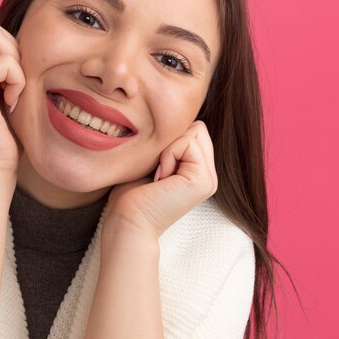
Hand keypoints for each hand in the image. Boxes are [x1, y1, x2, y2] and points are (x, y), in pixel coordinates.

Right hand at [0, 20, 25, 172]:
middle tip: (15, 84)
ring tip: (13, 92)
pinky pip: (4, 62)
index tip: (13, 81)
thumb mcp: (6, 96)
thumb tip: (24, 49)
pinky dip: (17, 80)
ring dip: (14, 63)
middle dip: (12, 50)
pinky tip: (12, 103)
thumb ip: (6, 72)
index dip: (8, 48)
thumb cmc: (5, 138)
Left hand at [103, 121, 217, 240]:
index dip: (169, 139)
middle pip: (198, 127)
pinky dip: (168, 155)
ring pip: (195, 131)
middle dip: (171, 142)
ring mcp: (209, 179)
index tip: (155, 167)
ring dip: (168, 149)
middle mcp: (209, 175)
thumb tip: (175, 117)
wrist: (128, 220)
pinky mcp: (204, 181)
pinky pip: (187, 142)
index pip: (193, 129)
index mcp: (199, 171)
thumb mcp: (154, 160)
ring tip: (159, 175)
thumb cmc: (132, 193)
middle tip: (157, 171)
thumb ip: (171, 144)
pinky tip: (161, 178)